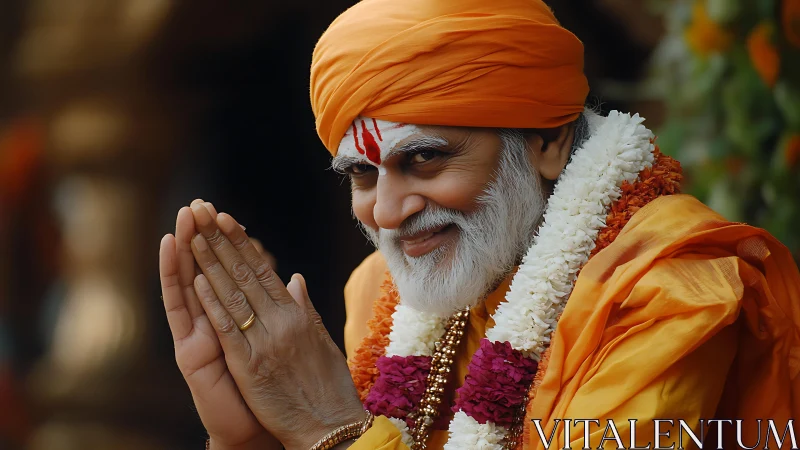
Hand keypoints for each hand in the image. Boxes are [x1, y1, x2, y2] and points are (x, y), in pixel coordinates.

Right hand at [159, 200, 279, 449]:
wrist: (264, 429)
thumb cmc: (277, 388)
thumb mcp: (285, 342)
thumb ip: (287, 309)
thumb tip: (294, 278)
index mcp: (238, 317)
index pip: (230, 271)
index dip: (228, 242)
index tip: (227, 213)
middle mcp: (214, 323)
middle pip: (204, 271)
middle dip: (202, 237)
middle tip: (196, 204)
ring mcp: (199, 337)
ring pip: (188, 288)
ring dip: (184, 255)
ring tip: (181, 224)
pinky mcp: (191, 356)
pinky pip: (186, 321)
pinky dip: (184, 294)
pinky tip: (184, 269)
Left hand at [188, 203, 363, 449]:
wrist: (330, 428)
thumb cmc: (328, 387)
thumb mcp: (321, 341)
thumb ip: (304, 308)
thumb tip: (293, 278)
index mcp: (297, 315)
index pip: (263, 270)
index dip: (241, 243)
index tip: (225, 219)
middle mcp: (281, 321)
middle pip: (244, 273)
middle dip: (220, 241)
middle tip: (202, 212)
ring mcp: (265, 342)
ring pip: (233, 294)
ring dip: (209, 263)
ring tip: (192, 235)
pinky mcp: (250, 365)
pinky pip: (228, 328)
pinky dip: (212, 303)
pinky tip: (197, 281)